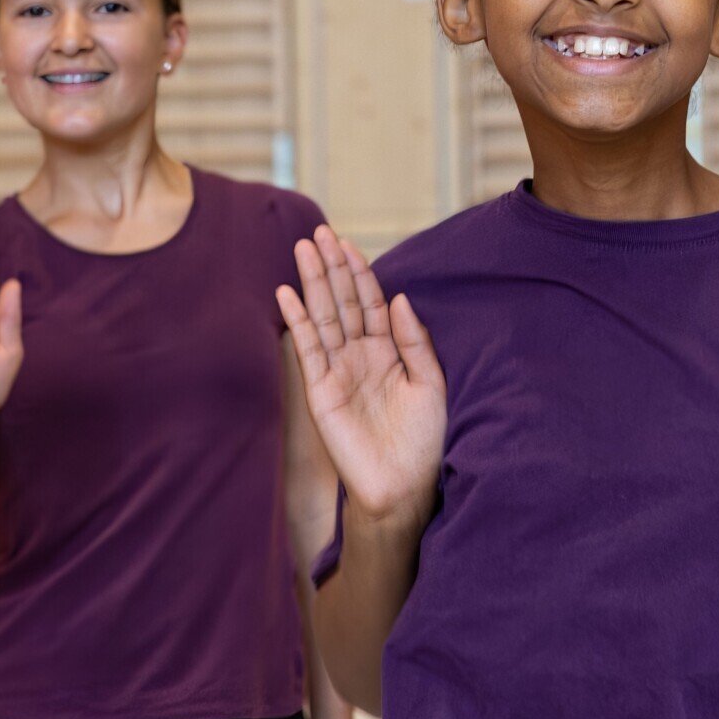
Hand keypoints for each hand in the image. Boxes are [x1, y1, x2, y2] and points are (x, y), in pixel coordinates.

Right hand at [277, 226, 446, 530]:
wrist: (405, 486)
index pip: (370, 302)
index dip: (361, 272)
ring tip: (303, 249)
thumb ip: (414, 341)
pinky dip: (298, 321)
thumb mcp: (431, 383)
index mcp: (389, 351)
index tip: (350, 242)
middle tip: (320, 232)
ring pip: (324, 317)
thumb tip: (399, 297)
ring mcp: (338, 371)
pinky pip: (307, 349)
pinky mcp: (320, 391)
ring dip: (313, 283)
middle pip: (343, 301)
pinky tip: (288, 294)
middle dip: (332, 266)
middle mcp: (360, 356)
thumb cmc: (424, 440)